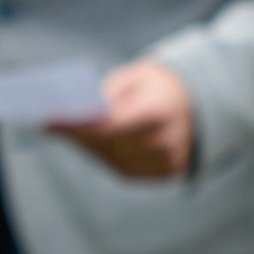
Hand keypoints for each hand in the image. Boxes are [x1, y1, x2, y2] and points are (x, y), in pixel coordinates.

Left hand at [52, 61, 196, 177]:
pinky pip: (125, 168)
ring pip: (113, 160)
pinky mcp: (164, 174)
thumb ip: (108, 97)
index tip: (48, 121)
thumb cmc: (161, 86)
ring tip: (69, 133)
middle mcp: (165, 142)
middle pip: (107, 146)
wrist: (204, 105)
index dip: (75, 127)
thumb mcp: (135, 78)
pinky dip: (107, 156)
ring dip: (89, 147)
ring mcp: (167, 162)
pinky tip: (92, 143)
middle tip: (51, 125)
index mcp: (160, 112)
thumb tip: (75, 117)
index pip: (107, 127)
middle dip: (78, 136)